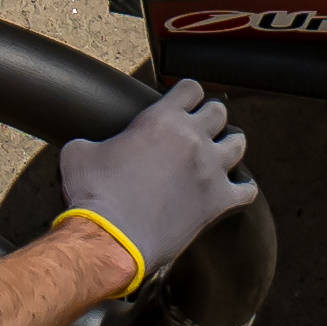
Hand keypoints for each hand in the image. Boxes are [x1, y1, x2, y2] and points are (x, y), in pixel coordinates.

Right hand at [56, 79, 255, 288]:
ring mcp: (210, 170)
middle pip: (219, 112)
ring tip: (218, 152)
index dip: (186, 93)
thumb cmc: (93, 192)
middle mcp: (192, 138)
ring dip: (228, 145)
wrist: (112, 236)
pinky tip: (233, 188)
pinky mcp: (219, 201)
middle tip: (199, 127)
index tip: (182, 102)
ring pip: (238, 143)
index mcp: (161, 119)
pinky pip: (247, 189)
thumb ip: (94, 139)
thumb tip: (91, 145)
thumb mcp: (79, 152)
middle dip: (209, 116)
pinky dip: (241, 187)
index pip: (190, 88)